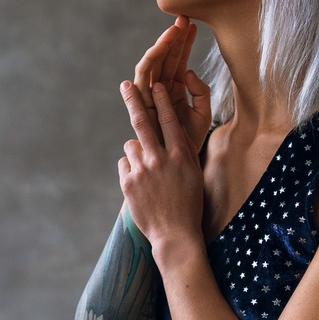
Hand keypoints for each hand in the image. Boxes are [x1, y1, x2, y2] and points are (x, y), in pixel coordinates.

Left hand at [118, 80, 204, 254]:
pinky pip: (125, 164)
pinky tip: (141, 184)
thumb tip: (169, 131)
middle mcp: (160, 159)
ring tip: (148, 173)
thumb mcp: (193, 173)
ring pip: (131, 146)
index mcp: (180, 155)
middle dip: (133, 100)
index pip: (168, 119)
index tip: (155, 84)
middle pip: (142, 122)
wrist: (174, 234)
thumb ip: (181, 151)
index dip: (161, 100)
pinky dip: (131, 169)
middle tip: (126, 85)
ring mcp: (142, 170)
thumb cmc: (188, 203)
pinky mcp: (128, 183)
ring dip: (137, 152)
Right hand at [133, 15, 212, 152]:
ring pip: (153, 65)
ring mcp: (150, 96)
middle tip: (182, 18)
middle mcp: (161, 89)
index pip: (178, 60)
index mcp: (175, 89)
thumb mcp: (203, 114)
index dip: (184, 42)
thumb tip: (187, 72)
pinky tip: (155, 51)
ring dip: (162, 47)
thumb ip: (200, 92)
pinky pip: (141, 83)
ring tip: (172, 31)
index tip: (193, 24)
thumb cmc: (190, 142)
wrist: (180, 165)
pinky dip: (146, 67)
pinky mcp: (142, 106)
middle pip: (165, 58)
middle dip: (173, 38)